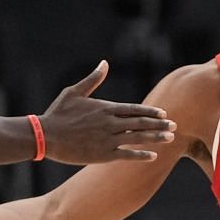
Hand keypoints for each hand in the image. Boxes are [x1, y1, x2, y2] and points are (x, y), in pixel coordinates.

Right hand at [38, 60, 175, 164]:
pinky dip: (141, 154)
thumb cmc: (57, 113)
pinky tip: (152, 156)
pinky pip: (127, 154)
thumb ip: (93, 79)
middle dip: (159, 124)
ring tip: (170, 138)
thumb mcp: (74, 92)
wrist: (46, 135)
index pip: (134, 109)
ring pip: (138, 137)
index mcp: (105, 108)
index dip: (150, 112)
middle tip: (174, 126)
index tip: (163, 114)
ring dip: (156, 138)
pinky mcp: (103, 154)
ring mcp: (108, 139)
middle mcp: (110, 122)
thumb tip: (103, 63)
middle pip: (140, 123)